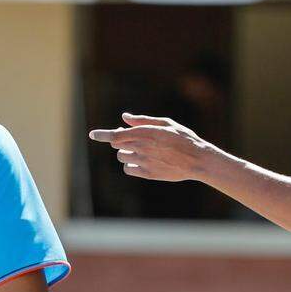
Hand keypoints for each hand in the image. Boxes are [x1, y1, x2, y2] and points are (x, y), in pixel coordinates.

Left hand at [88, 113, 214, 182]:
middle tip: (133, 138)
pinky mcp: (147, 174)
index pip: (115, 135)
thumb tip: (124, 118)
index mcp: (145, 133)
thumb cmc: (183, 138)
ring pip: (122, 157)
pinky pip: (129, 170)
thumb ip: (143, 120)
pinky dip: (131, 165)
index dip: (102, 134)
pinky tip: (142, 161)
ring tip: (142, 150)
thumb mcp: (165, 124)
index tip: (93, 134)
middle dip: (120, 140)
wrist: (197, 160)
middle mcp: (141, 147)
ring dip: (126, 153)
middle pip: (117, 145)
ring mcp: (144, 162)